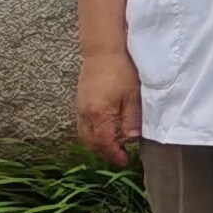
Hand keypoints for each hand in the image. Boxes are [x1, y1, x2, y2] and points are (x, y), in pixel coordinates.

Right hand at [73, 46, 140, 165]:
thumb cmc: (121, 71)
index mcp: (99, 114)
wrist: (103, 51)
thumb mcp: (133, 95)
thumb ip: (131, 119)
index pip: (104, 142)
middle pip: (91, 141)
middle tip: (118, 157)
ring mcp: (80, 108)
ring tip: (110, 148)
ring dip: (95, 144)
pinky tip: (101, 133)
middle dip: (104, 152)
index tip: (124, 161)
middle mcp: (85, 114)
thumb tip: (131, 139)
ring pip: (84, 134)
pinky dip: (90, 134)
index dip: (114, 154)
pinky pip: (81, 125)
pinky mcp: (79, 102)